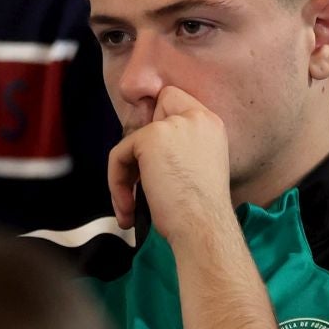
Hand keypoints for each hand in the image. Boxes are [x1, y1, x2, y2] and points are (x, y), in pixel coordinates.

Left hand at [108, 86, 232, 240]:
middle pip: (151, 110)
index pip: (173, 100)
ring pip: (132, 140)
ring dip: (125, 175)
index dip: (158, 121)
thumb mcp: (196, 168)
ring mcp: (174, 125)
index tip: (150, 157)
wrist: (204, 228)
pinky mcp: (151, 137)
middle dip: (140, 146)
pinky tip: (128, 208)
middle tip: (139, 184)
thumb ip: (177, 147)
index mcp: (211, 124)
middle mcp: (197, 117)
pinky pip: (119, 155)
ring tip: (131, 206)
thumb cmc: (201, 213)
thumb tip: (141, 145)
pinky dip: (117, 184)